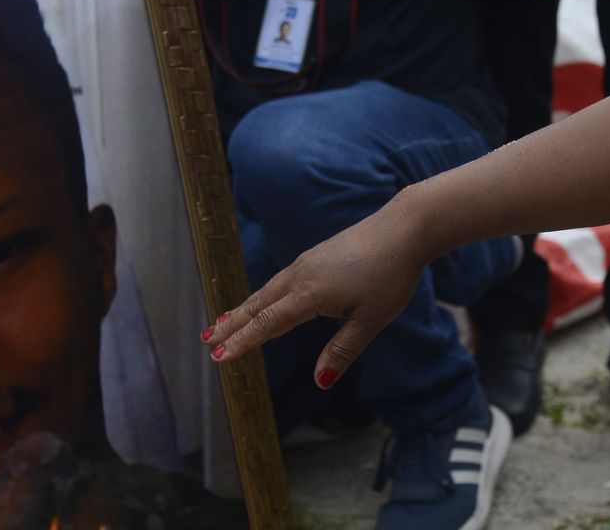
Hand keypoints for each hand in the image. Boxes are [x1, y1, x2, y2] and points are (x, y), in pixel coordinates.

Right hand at [202, 197, 433, 386]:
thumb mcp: (371, 320)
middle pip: (258, 305)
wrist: (403, 228)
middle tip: (206, 341)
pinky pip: (280, 282)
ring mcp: (306, 263)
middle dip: (231, 324)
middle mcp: (301, 276)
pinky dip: (262, 296)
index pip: (268, 323)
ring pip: (267, 291)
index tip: (218, 356)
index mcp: (310, 294)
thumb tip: (320, 381)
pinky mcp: (315, 257)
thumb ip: (343, 350)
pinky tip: (262, 302)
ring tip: (222, 323)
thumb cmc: (391, 275)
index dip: (242, 342)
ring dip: (243, 309)